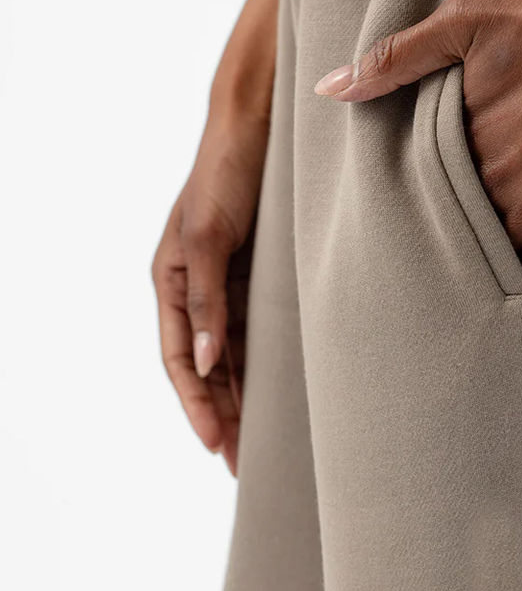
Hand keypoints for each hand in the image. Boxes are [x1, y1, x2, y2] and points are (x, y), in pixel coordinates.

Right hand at [152, 106, 267, 475]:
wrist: (260, 126)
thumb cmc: (226, 173)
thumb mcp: (210, 236)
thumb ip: (208, 299)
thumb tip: (208, 363)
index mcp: (172, 282)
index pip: (180, 360)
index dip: (196, 405)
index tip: (216, 445)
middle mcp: (198, 290)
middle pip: (208, 369)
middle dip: (222, 416)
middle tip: (243, 463)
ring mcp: (229, 286)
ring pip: (233, 358)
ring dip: (245, 399)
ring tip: (263, 445)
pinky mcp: (258, 278)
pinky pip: (257, 335)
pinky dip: (264, 367)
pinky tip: (281, 394)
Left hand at [314, 0, 521, 277]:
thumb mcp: (467, 20)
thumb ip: (396, 57)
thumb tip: (330, 89)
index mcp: (459, 146)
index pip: (423, 196)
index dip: (428, 203)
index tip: (429, 208)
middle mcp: (491, 187)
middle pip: (458, 228)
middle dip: (456, 232)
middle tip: (461, 236)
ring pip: (494, 256)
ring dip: (491, 255)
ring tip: (493, 255)